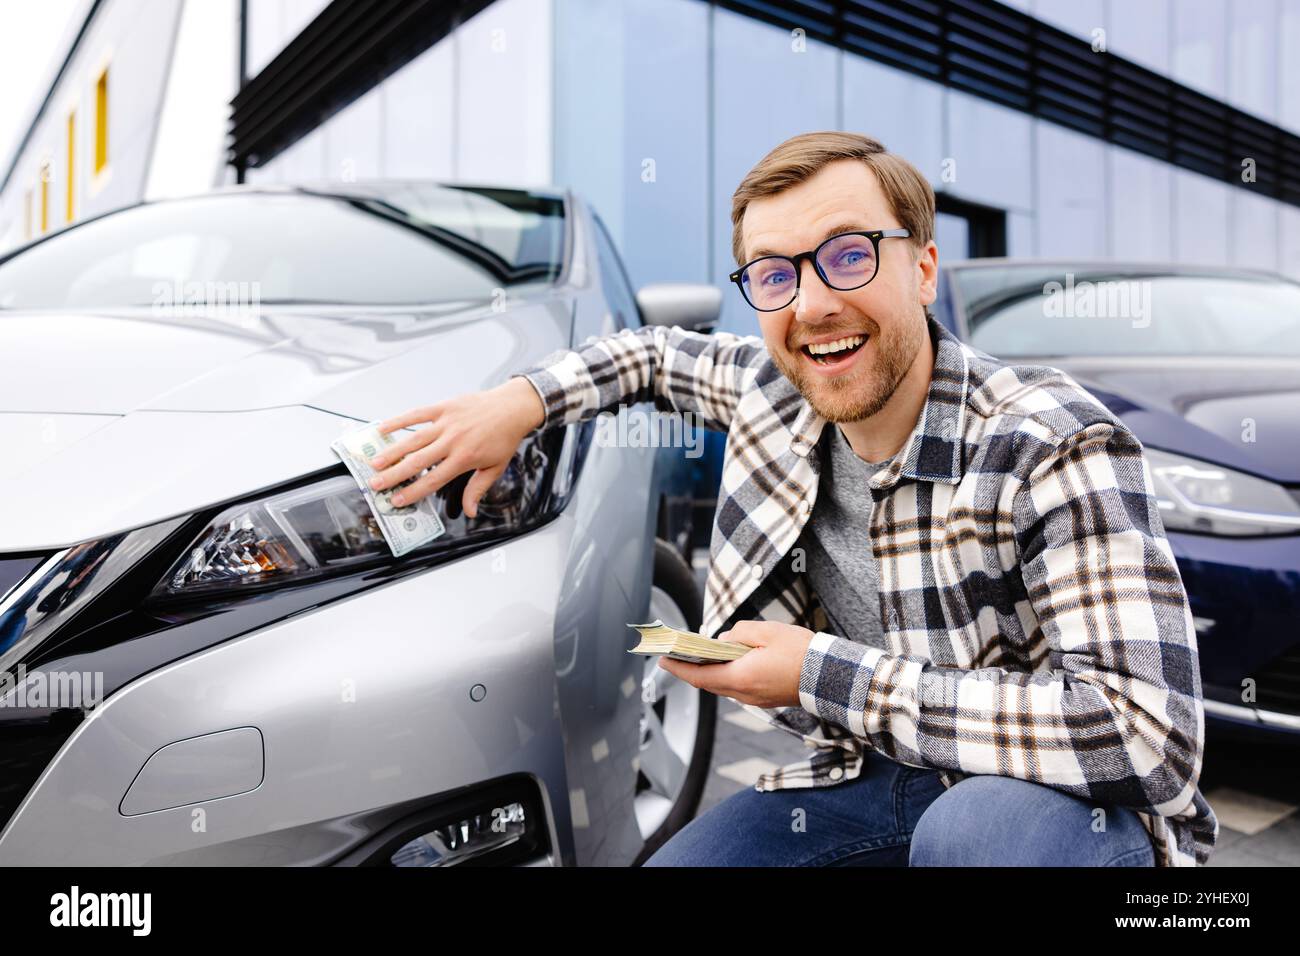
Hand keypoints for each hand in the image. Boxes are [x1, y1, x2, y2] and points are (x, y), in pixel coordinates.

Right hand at [366, 376, 545, 516]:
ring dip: (392, 452)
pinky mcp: (444, 407)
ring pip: (413, 439)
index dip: (413, 492)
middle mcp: (453, 441)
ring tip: (374, 463)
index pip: (433, 480)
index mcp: (465, 458)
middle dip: (394, 475)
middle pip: (417, 461)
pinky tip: (382, 429)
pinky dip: (399, 421)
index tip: (397, 500)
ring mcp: (446, 423)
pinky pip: (417, 414)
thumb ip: (478, 489)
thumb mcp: (495, 468)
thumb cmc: (504, 438)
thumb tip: (470, 512)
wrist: (513, 407)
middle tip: (375, 484)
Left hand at [656, 621, 814, 708]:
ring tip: (700, 655)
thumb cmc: (801, 652)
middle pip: (708, 683)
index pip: (699, 676)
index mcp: (740, 678)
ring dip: (709, 673)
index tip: (662, 661)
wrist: (831, 676)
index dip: (678, 668)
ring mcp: (755, 701)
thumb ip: (738, 634)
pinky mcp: (765, 700)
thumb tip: (722, 641)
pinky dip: (726, 676)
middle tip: (676, 655)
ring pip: (723, 687)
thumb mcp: (766, 631)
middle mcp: (744, 694)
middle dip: (690, 669)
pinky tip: (727, 663)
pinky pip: (737, 689)